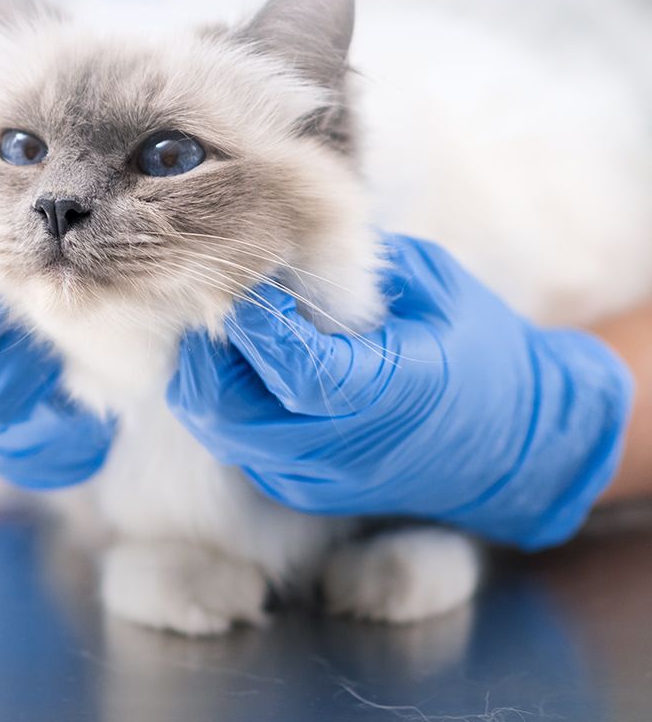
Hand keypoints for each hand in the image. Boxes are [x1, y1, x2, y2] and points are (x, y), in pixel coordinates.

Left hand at [169, 233, 632, 548]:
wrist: (517, 446)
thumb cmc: (478, 348)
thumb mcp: (435, 287)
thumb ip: (357, 264)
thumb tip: (280, 230)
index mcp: (393, 394)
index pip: (294, 369)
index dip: (254, 324)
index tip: (236, 279)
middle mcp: (345, 449)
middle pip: (227, 408)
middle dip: (204, 349)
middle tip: (209, 300)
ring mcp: (316, 479)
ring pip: (218, 429)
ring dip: (204, 374)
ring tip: (218, 327)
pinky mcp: (297, 491)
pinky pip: (235, 444)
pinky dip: (224, 401)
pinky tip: (239, 363)